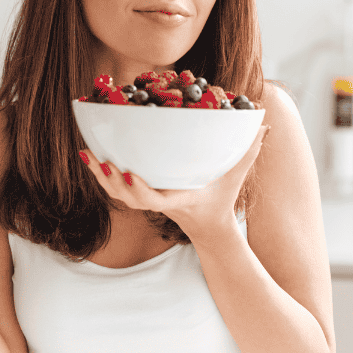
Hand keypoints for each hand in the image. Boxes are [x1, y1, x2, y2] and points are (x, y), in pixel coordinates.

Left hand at [81, 125, 269, 239]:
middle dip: (112, 182)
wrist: (210, 226)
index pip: (154, 199)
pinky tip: (91, 155)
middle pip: (128, 198)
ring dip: (101, 177)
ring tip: (88, 154)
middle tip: (101, 161)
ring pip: (118, 194)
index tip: (129, 174)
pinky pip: (117, 188)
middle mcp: (159, 202)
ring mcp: (149, 200)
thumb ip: (250, 152)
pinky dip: (102, 174)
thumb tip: (264, 125)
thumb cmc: (222, 199)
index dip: (139, 190)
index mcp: (178, 199)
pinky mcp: (141, 195)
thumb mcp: (237, 177)